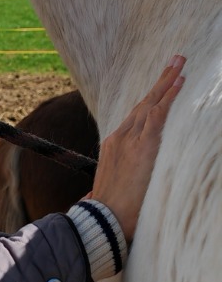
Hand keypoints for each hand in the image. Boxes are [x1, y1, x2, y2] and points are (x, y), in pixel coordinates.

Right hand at [91, 56, 184, 243]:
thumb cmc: (110, 211)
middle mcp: (120, 137)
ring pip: (152, 103)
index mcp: (114, 145)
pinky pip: (157, 116)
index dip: (152, 98)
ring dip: (167, 82)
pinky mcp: (141, 148)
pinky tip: (179, 82)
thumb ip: (121, 179)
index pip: (137, 116)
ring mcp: (130, 141)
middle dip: (161, 80)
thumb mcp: (113, 188)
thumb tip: (119, 185)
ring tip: (180, 64)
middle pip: (144, 102)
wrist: (103, 221)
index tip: (164, 84)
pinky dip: (168, 97)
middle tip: (176, 60)